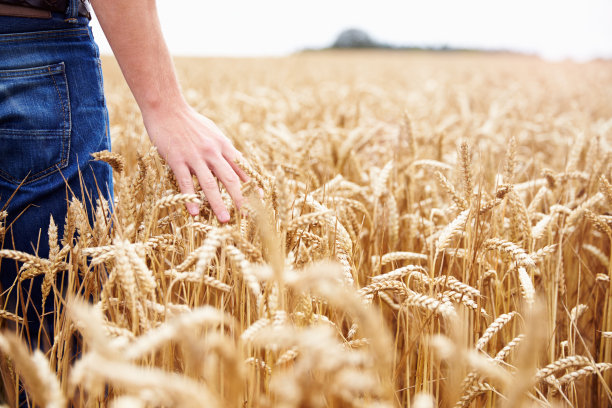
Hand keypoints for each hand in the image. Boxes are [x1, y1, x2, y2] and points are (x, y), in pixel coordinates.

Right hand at [142, 102, 248, 221]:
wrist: (166, 107)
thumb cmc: (191, 122)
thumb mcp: (214, 133)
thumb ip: (226, 150)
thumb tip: (240, 164)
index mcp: (223, 145)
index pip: (242, 168)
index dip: (252, 184)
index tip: (260, 199)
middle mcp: (212, 152)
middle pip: (230, 179)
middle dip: (239, 199)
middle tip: (246, 216)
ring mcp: (195, 156)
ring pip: (210, 184)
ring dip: (218, 203)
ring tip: (224, 219)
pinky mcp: (177, 159)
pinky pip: (186, 182)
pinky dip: (191, 198)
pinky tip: (194, 212)